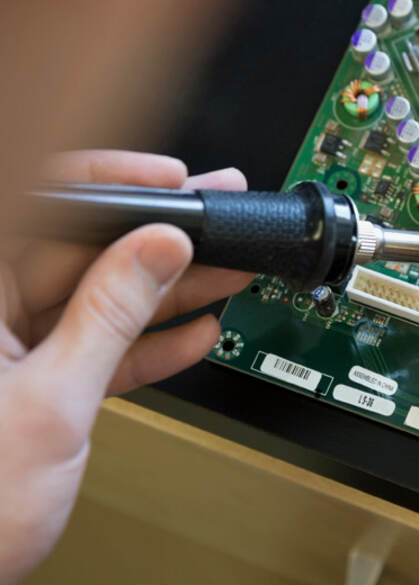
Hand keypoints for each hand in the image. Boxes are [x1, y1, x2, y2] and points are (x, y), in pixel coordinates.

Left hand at [0, 151, 252, 584]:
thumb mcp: (49, 403)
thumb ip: (109, 316)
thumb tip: (159, 248)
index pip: (42, 209)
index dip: (110, 184)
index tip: (170, 182)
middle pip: (80, 254)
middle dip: (159, 239)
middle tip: (220, 223)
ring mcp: (5, 353)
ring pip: (96, 301)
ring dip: (165, 291)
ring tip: (229, 272)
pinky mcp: (29, 388)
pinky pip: (94, 349)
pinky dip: (144, 346)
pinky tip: (194, 333)